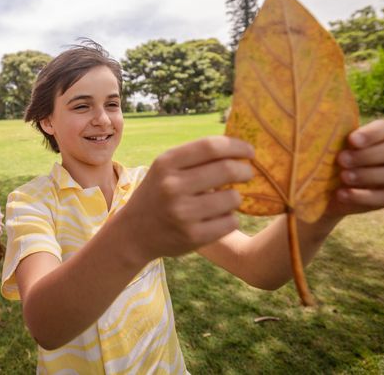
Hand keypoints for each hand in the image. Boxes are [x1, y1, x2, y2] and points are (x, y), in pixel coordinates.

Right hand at [122, 136, 253, 261]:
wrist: (133, 233)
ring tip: (225, 199)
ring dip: (236, 197)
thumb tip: (239, 148)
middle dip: (245, 171)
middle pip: (227, 170)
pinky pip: (230, 222)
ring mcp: (182, 213)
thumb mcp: (166, 169)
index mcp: (166, 163)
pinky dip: (230, 218)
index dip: (237, 147)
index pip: (211, 146)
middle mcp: (172, 186)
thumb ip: (196, 157)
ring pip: (233, 198)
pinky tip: (218, 218)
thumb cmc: (158, 194)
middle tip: (247, 174)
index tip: (250, 152)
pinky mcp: (193, 237)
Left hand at [325, 119, 383, 217]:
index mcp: (378, 136)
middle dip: (368, 155)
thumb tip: (309, 109)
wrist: (319, 190)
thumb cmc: (321, 159)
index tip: (351, 141)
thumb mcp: (321, 144)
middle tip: (341, 160)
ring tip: (343, 177)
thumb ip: (325, 131)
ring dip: (370, 175)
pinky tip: (342, 194)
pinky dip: (365, 197)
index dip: (373, 134)